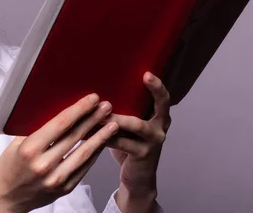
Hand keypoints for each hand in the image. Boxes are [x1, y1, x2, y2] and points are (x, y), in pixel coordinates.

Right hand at [0, 94, 118, 212]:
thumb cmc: (9, 167)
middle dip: (93, 119)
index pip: (61, 124)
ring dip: (101, 137)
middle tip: (106, 106)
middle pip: (75, 136)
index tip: (91, 99)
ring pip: (84, 153)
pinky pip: (84, 168)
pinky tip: (102, 143)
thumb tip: (56, 107)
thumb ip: (34, 128)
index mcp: (30, 148)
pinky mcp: (64, 188)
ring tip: (112, 124)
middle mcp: (44, 164)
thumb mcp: (15, 143)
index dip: (79, 109)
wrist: (7, 198)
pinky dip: (95, 154)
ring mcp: (56, 178)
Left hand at [105, 72, 171, 210]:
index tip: (147, 73)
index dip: (157, 86)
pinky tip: (88, 131)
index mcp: (159, 117)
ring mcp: (154, 142)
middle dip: (151, 91)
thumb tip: (97, 91)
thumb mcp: (129, 127)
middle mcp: (160, 127)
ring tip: (98, 108)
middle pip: (160, 106)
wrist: (137, 178)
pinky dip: (104, 135)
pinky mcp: (143, 155)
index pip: (164, 98)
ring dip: (115, 116)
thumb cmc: (128, 145)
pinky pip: (122, 142)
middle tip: (142, 77)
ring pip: (135, 124)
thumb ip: (123, 111)